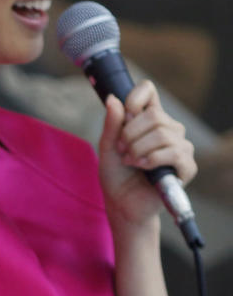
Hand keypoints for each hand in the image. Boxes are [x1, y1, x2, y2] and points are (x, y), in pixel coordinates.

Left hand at [98, 79, 196, 230]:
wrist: (122, 203)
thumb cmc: (116, 175)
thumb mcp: (108, 147)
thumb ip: (112, 124)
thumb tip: (112, 98)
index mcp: (149, 120)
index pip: (149, 91)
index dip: (135, 98)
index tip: (124, 116)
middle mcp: (169, 130)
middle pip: (154, 115)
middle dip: (130, 134)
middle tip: (122, 150)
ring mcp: (180, 147)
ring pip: (164, 133)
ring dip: (138, 149)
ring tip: (130, 161)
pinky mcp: (186, 166)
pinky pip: (174, 153)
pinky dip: (152, 159)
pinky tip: (142, 167)